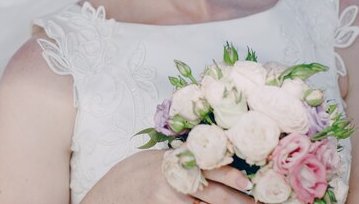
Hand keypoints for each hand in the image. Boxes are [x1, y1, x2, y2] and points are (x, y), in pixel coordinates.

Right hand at [81, 150, 253, 203]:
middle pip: (211, 193)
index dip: (228, 174)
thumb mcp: (151, 160)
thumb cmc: (127, 176)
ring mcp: (167, 200)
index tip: (246, 180)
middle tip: (255, 203)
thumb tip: (206, 159)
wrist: (103, 198)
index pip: (205, 166)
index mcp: (170, 162)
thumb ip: (177, 160)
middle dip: (236, 200)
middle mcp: (171, 181)